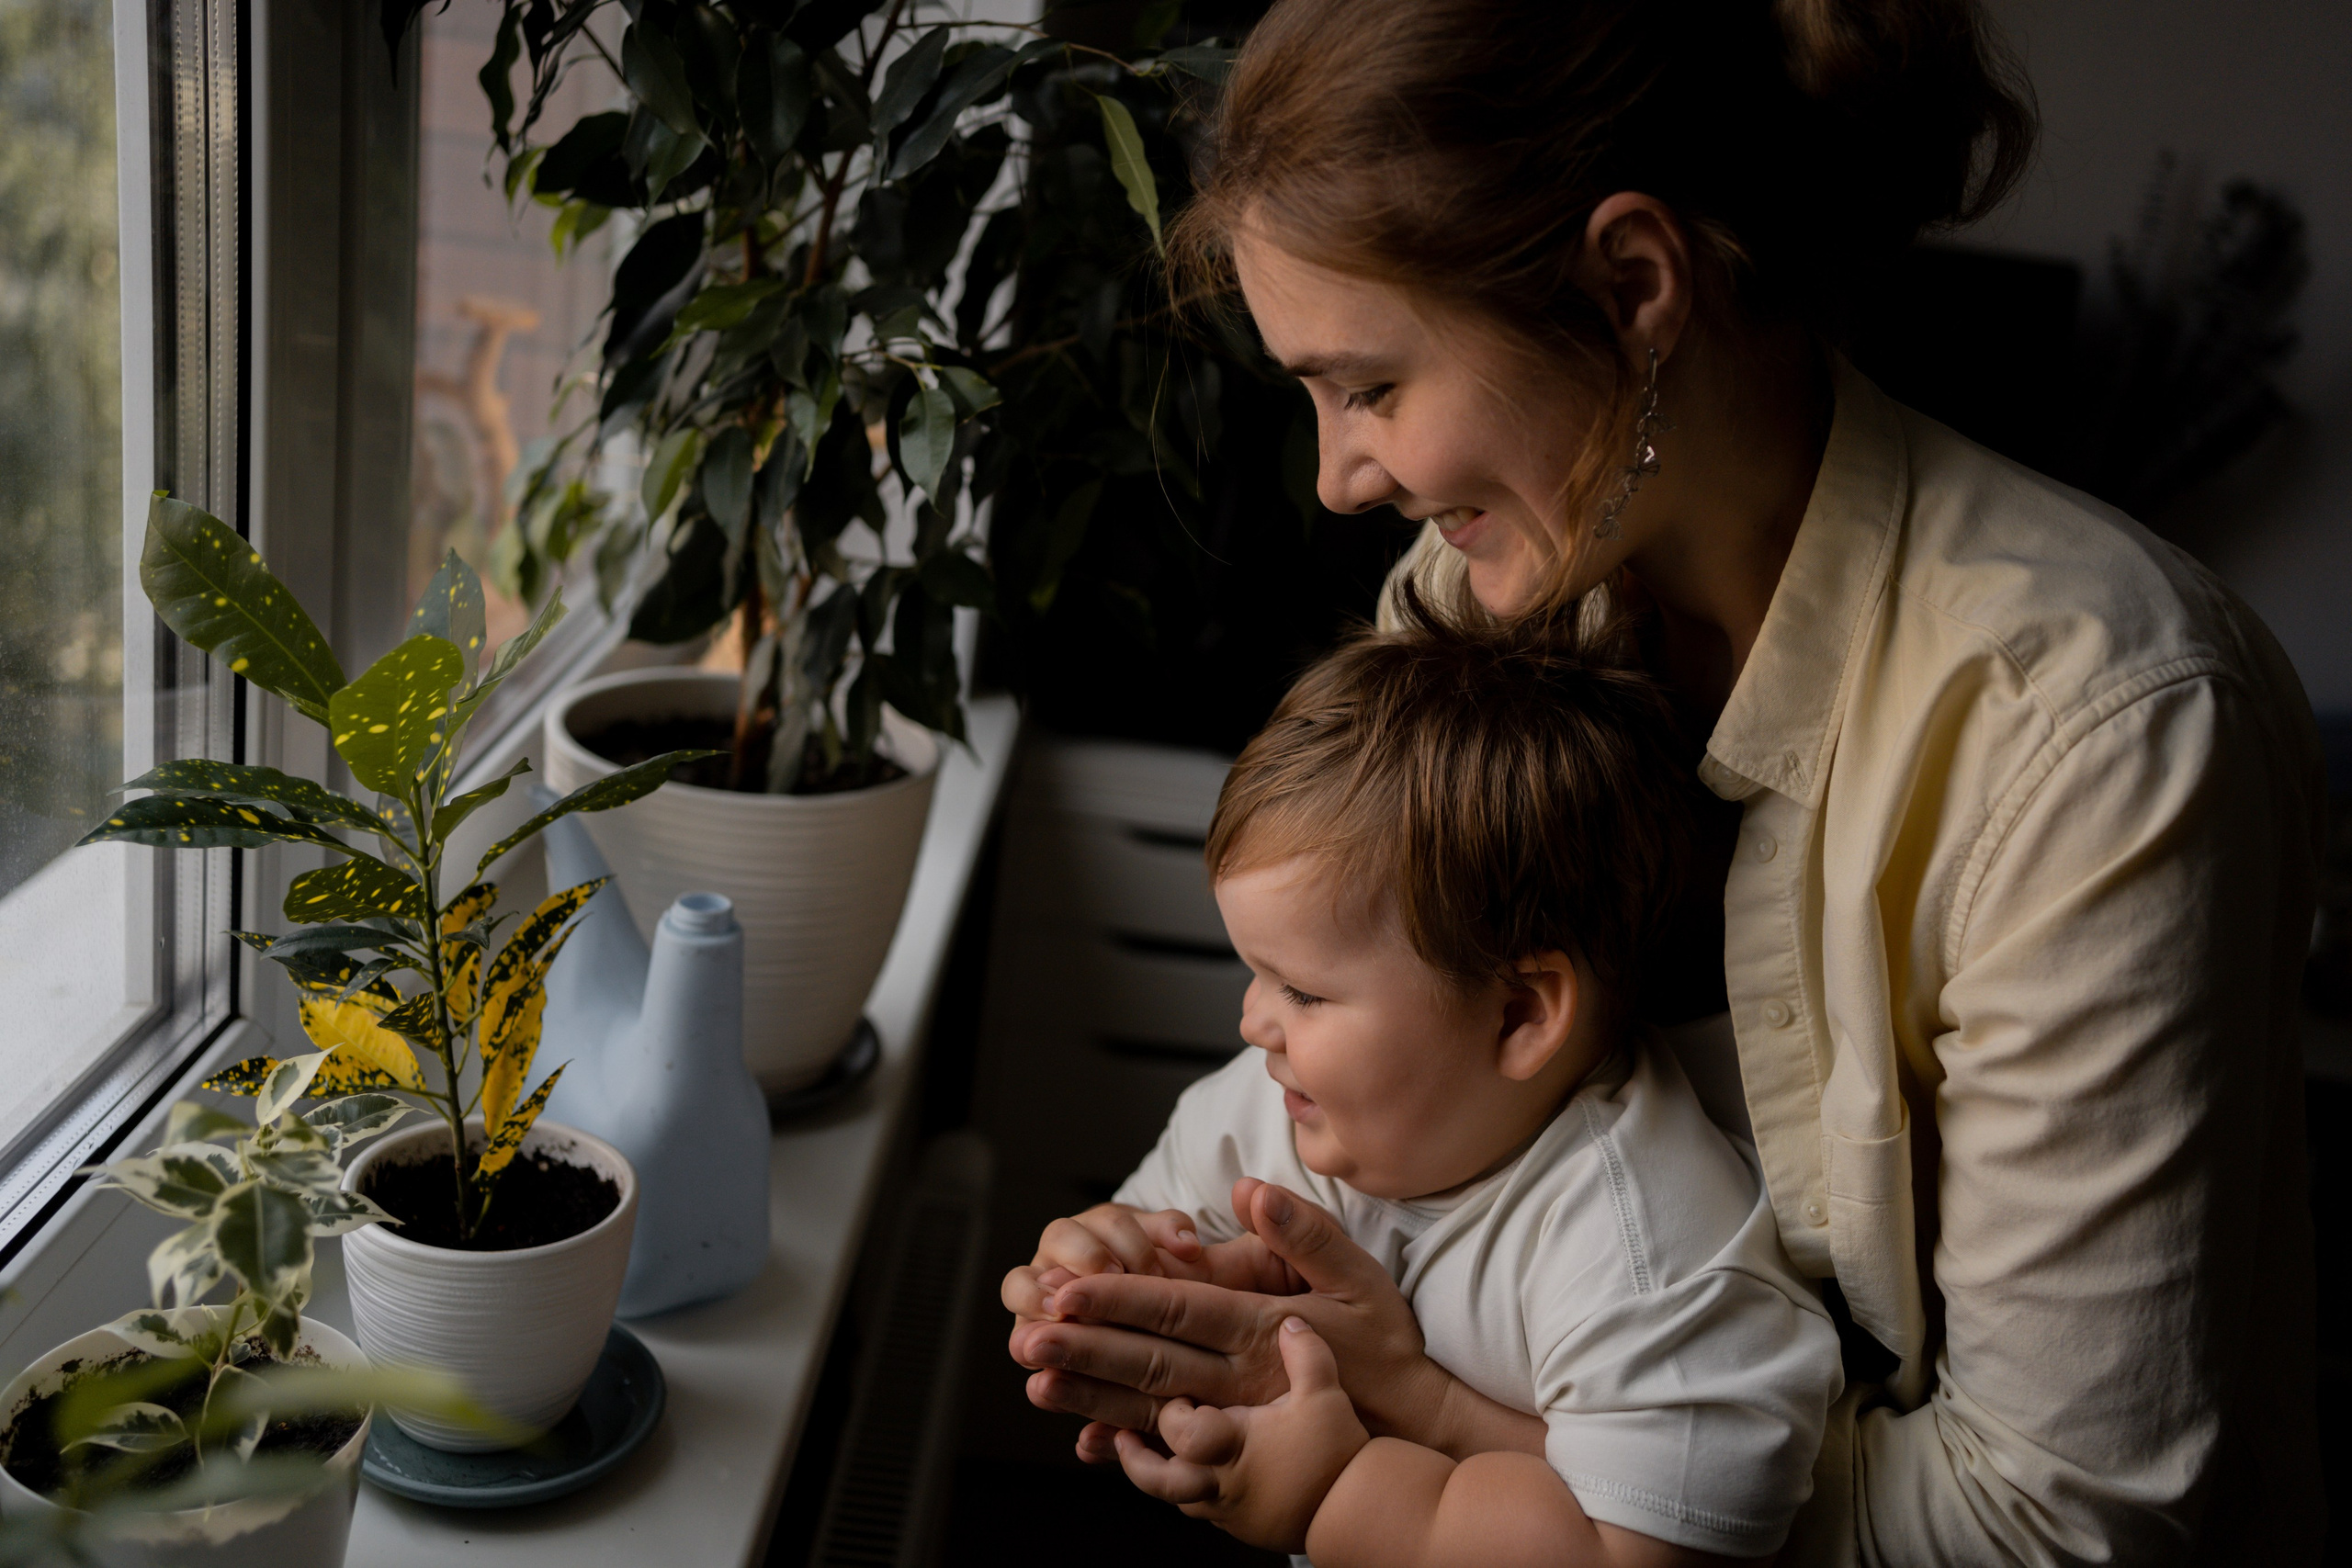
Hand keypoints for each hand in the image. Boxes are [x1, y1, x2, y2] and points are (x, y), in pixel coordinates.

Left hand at [1013, 1180, 1532, 1461]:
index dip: (1119, 1299)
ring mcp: (1236, 1418)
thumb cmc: (1383, 1343)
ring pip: (1150, 1408)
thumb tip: (1248, 1189)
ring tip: (1037, 1386)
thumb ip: (1302, 1231)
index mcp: (1260, 1327)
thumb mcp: (1358, 1275)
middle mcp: (1239, 1377)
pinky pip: (1175, 1448)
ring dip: (1091, 1397)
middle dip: (1085, 1350)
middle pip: (1150, 1362)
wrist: (1412, 1426)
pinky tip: (1085, 1440)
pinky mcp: (1237, 1446)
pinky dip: (1128, 1445)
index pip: (1177, 1309)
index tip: (1069, 1290)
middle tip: (1027, 1340)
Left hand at [1114, 1316, 1370, 1552]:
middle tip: (1119, 1428)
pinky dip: (1187, 1490)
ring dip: (1153, 1473)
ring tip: (1136, 1449)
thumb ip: (1306, 1351)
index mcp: (1234, 1443)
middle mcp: (1222, 1480)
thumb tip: (1289, 1320)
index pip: (1176, 1429)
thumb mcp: (1328, 1391)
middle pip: (1156, 1475)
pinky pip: (1202, 1510)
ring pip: (1173, 1496)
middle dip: (1131, 1450)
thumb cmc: (1342, 1453)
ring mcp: (1230, 1508)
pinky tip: (1186, 1473)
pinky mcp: (1243, 1526)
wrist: (1363, 1514)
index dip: (1166, 1410)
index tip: (1169, 1391)